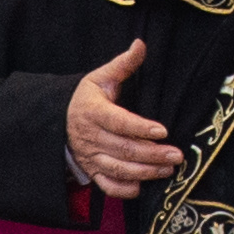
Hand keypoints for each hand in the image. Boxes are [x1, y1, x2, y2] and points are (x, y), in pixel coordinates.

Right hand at [65, 39, 180, 198]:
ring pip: (118, 168)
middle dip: (152, 154)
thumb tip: (141, 43)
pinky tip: (142, 186)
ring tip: (168, 170)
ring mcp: (90, 156)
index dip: (140, 127)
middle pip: (123, 148)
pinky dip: (123, 189)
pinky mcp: (91, 171)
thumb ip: (123, 64)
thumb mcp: (100, 78)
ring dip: (145, 172)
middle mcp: (90, 136)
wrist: (57, 121)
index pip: (118, 121)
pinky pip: (106, 185)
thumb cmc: (86, 98)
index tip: (163, 130)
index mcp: (93, 111)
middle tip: (177, 155)